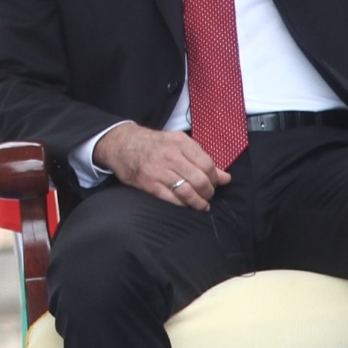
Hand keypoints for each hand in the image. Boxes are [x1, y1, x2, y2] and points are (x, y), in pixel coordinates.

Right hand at [93, 122, 230, 210]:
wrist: (121, 145)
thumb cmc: (154, 145)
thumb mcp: (178, 144)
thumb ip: (201, 159)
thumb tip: (226, 178)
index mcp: (180, 142)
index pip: (207, 165)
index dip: (215, 178)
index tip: (214, 183)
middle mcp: (169, 155)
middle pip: (200, 180)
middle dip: (208, 192)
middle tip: (208, 195)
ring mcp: (158, 170)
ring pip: (188, 192)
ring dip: (199, 202)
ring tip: (202, 204)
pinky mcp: (149, 184)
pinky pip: (172, 199)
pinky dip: (183, 204)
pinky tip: (187, 205)